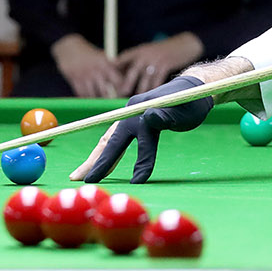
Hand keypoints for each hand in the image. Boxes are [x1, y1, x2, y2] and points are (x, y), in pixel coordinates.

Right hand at [52, 34, 123, 97]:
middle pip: (105, 92)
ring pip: (93, 95)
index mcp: (106, 64)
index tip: (122, 94)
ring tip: (99, 99)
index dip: (121, 89)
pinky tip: (89, 96)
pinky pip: (82, 94)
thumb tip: (127, 81)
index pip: (118, 81)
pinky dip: (86, 97)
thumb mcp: (103, 57)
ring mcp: (85, 75)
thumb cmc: (91, 55)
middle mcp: (96, 70)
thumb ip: (114, 68)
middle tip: (111, 102)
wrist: (70, 48)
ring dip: (96, 99)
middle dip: (108, 98)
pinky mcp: (74, 79)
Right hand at [69, 76, 214, 183]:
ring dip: (95, 158)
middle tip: (78, 179)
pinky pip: (114, 138)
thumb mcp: (185, 110)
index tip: (137, 183)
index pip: (142, 142)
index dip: (141, 163)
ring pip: (109, 140)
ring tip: (81, 175)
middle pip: (111, 140)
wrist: (193, 86)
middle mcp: (132, 112)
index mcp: (146, 110)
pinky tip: (99, 162)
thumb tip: (149, 117)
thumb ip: (167, 115)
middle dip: (95, 162)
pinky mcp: (132, 118)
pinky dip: (106, 152)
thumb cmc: (192, 102)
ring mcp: (130, 115)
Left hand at [115, 33, 204, 94]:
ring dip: (141, 93)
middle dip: (125, 87)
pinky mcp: (165, 65)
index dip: (114, 73)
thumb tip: (119, 75)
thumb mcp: (147, 51)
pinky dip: (154, 91)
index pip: (120, 61)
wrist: (184, 45)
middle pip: (131, 74)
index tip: (110, 86)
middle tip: (121, 98)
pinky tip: (153, 98)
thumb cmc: (162, 52)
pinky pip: (157, 82)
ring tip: (137, 103)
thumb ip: (134, 61)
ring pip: (144, 81)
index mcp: (137, 51)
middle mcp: (144, 55)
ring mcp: (155, 60)